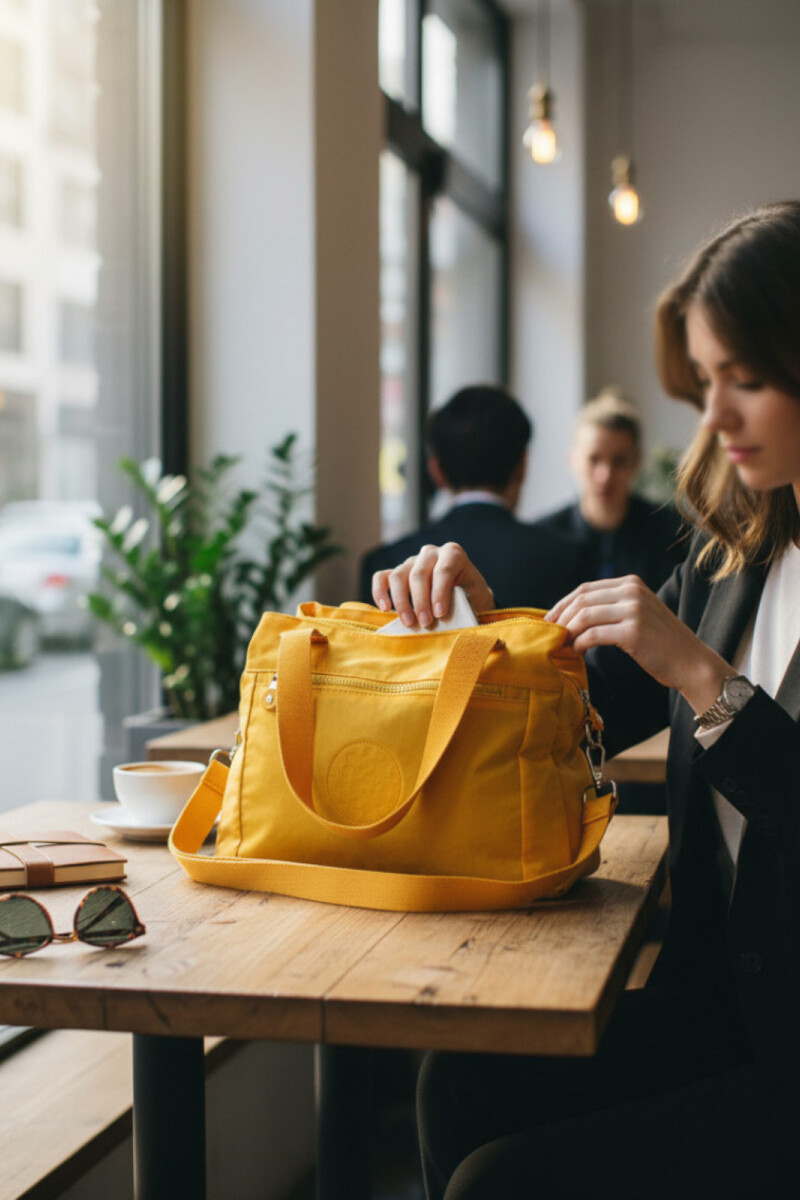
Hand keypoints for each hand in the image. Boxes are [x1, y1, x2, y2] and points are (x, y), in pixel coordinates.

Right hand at [371, 542, 495, 627]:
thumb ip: (463, 606)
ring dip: (402, 602)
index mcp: (453, 554)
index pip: (443, 570)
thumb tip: (448, 621)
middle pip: (419, 574)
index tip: (440, 613)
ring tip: (409, 623)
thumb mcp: (475, 599)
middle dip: (420, 601)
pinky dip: (380, 592)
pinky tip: (385, 608)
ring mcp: (412, 562)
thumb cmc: (472, 598)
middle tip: (424, 623)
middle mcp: (431, 554)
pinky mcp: (397, 573)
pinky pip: (382, 577)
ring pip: (399, 576)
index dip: (440, 592)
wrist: (468, 596)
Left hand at [546, 575, 732, 715]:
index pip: (586, 588)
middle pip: (581, 600)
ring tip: (563, 645)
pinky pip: (593, 634)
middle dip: (560, 618)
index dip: (563, 604)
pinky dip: (579, 644)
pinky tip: (577, 652)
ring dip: (568, 632)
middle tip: (549, 634)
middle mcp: (632, 591)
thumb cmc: (661, 644)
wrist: (691, 663)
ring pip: (584, 616)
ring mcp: (633, 610)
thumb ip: (612, 608)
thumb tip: (572, 615)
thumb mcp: (638, 614)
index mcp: (631, 583)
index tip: (550, 620)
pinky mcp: (633, 631)